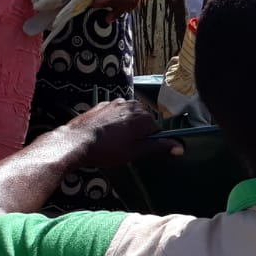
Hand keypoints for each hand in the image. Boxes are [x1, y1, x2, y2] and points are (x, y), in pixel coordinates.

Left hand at [63, 99, 182, 165]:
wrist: (75, 141)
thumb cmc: (108, 149)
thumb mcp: (136, 152)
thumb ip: (159, 147)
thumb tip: (180, 147)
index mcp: (144, 116)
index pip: (156, 129)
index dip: (148, 142)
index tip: (137, 150)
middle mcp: (132, 104)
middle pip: (143, 120)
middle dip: (137, 133)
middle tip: (124, 148)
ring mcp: (115, 102)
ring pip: (128, 117)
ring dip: (125, 127)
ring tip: (112, 142)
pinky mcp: (101, 104)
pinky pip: (114, 113)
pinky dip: (112, 122)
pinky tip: (103, 135)